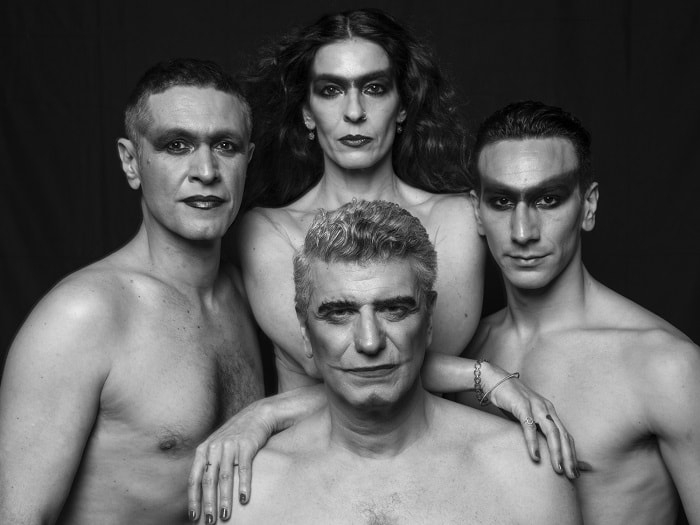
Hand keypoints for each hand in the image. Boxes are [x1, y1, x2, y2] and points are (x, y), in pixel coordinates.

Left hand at [188, 399, 273, 522]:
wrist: (257, 414)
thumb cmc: (236, 434)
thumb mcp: (217, 445)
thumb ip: (208, 463)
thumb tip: (201, 490)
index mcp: (203, 450)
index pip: (195, 478)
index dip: (194, 499)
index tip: (194, 516)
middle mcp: (214, 447)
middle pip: (209, 480)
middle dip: (208, 503)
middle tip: (210, 521)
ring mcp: (230, 445)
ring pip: (225, 477)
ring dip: (225, 499)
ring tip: (226, 516)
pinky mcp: (247, 444)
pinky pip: (244, 468)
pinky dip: (243, 485)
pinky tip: (244, 499)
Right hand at [480, 361, 584, 478]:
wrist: (494, 380)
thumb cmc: (510, 401)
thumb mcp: (526, 417)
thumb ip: (535, 431)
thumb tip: (541, 451)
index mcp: (550, 412)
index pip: (566, 435)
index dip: (573, 454)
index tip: (577, 471)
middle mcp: (546, 408)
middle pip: (563, 435)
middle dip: (569, 457)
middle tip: (572, 475)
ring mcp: (535, 406)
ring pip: (551, 431)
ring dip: (556, 451)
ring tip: (558, 468)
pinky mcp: (521, 405)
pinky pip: (529, 426)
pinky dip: (533, 442)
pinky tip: (535, 455)